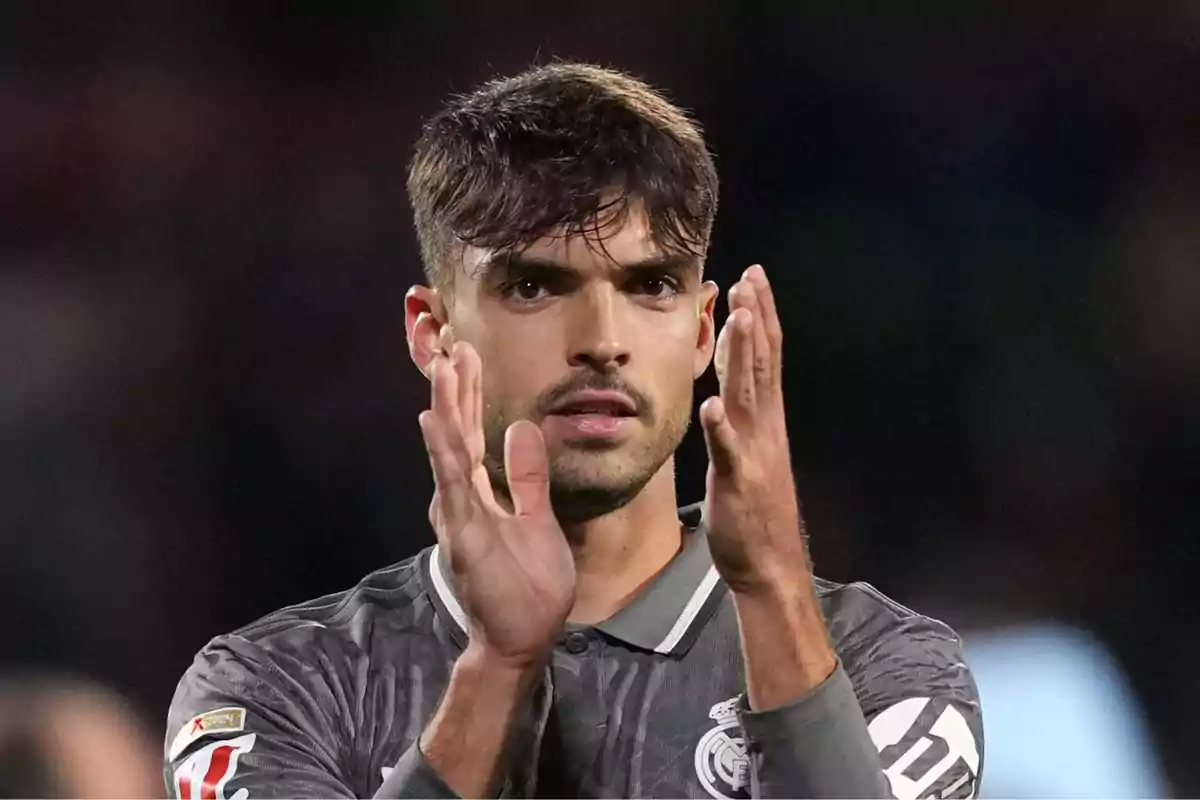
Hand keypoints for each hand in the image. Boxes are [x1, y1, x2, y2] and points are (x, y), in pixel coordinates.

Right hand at [418, 341, 575, 666]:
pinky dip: (443, 452)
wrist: (522, 639)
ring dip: (446, 407)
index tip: (466, 353)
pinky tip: (433, 422)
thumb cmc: (527, 586)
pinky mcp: (465, 535)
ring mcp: (459, 515)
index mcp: (480, 493)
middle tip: (451, 341)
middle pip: (457, 432)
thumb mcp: (536, 517)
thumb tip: (522, 427)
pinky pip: (454, 486)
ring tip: (443, 367)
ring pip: (450, 451)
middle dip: (454, 388)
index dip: (468, 394)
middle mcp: (462, 498)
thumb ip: (527, 476)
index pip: (471, 433)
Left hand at [699, 265, 808, 593]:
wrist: (771, 566)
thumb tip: (725, 383)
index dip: (760, 316)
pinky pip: (729, 452)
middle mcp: (764, 428)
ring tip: (740, 317)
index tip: (752, 278)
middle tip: (750, 278)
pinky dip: (722, 428)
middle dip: (756, 318)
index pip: (765, 357)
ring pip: (749, 395)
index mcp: (765, 420)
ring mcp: (753, 453)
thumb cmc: (754, 512)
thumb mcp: (745, 452)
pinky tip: (713, 406)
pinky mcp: (738, 483)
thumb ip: (739, 416)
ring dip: (745, 355)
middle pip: (762, 364)